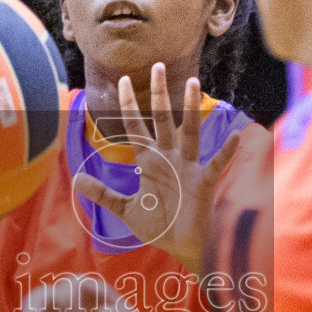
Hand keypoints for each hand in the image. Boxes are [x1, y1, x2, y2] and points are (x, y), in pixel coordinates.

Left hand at [72, 63, 240, 273]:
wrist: (181, 246)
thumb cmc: (159, 225)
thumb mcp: (125, 209)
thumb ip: (102, 194)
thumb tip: (77, 178)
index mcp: (149, 160)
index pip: (136, 126)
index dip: (129, 105)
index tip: (123, 80)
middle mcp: (169, 157)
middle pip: (164, 119)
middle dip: (160, 94)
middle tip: (158, 65)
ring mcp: (187, 168)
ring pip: (190, 132)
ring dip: (192, 109)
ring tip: (193, 84)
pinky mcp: (203, 183)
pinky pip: (215, 164)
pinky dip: (225, 152)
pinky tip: (234, 136)